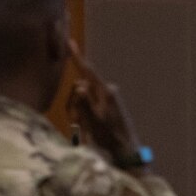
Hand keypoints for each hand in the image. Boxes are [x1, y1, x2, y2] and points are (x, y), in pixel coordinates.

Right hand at [66, 39, 140, 163]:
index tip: (69, 41)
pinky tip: (89, 130)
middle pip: (80, 87)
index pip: (87, 71)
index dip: (76, 57)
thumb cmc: (110, 138)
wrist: (126, 153)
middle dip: (74, 103)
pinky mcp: (107, 107)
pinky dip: (84, 116)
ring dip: (78, 113)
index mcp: (105, 92)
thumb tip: (78, 84)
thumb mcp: (94, 121)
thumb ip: (84, 102)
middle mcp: (107, 92)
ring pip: (82, 98)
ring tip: (84, 129)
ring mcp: (107, 100)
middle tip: (76, 122)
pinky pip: (88, 106)